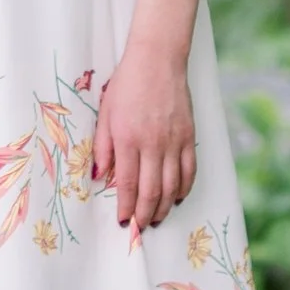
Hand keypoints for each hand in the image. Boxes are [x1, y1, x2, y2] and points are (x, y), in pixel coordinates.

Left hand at [92, 40, 197, 231]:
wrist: (158, 61)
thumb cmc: (127, 84)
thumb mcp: (106, 113)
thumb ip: (103, 147)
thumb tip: (99, 177)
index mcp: (128, 138)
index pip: (128, 183)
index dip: (126, 206)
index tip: (123, 221)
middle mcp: (153, 144)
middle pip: (152, 190)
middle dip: (145, 214)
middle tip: (140, 228)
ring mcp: (174, 141)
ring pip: (172, 186)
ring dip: (165, 207)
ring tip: (158, 219)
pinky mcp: (189, 136)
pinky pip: (189, 170)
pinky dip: (184, 188)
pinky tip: (178, 198)